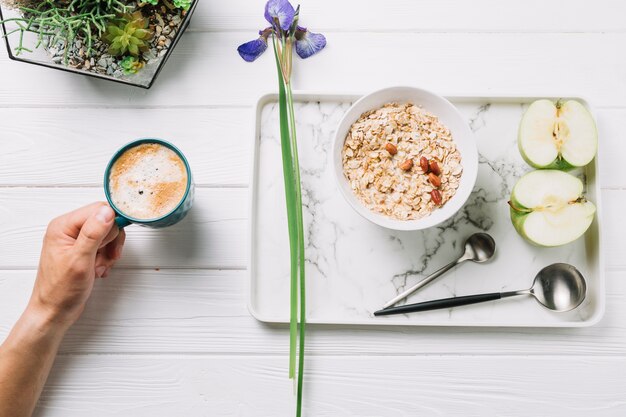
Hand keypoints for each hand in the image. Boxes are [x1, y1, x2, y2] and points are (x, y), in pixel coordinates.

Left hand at [29, 203, 125, 328]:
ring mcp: (75, 240)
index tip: (114, 243)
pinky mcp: (82, 250)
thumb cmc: (60, 291)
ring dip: (109, 252)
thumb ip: (93, 233)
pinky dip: (106, 258)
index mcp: (63, 226)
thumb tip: (107, 212)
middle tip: (103, 258)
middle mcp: (68, 229)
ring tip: (99, 266)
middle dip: (110, 242)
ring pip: (107, 234)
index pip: (98, 209)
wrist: (54, 312)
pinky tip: (98, 269)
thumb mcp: (80, 260)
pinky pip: (105, 245)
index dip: (112, 224)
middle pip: (105, 220)